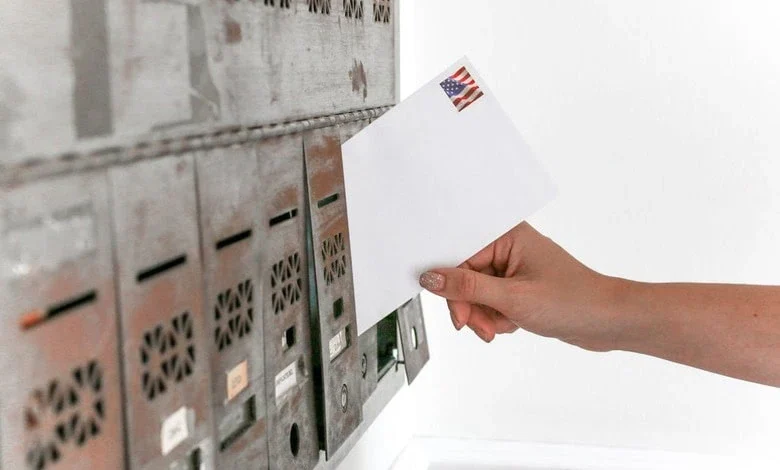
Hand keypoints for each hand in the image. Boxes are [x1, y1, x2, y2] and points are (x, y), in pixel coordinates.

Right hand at [419, 222, 625, 350]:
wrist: (608, 321)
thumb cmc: (574, 300)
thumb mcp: (512, 298)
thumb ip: (467, 288)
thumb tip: (432, 278)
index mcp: (507, 235)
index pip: (459, 256)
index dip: (453, 286)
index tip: (457, 312)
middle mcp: (508, 247)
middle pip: (465, 277)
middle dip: (471, 306)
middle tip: (480, 326)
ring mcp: (513, 267)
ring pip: (476, 293)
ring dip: (484, 315)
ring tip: (500, 328)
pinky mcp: (518, 286)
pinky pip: (490, 301)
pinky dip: (496, 317)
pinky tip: (512, 324)